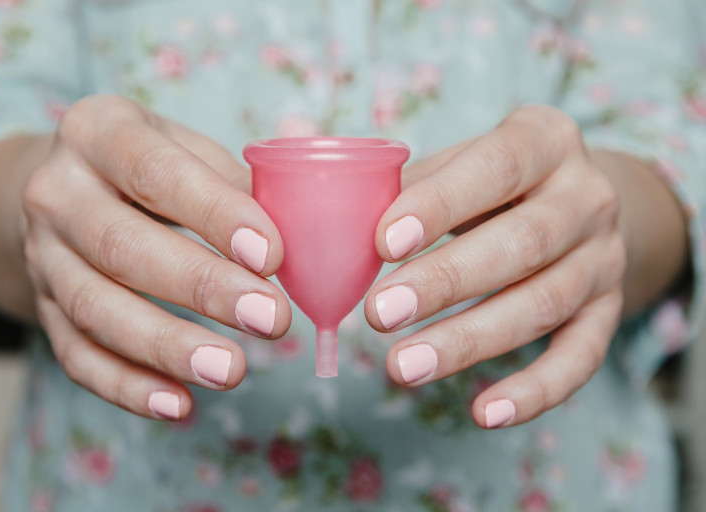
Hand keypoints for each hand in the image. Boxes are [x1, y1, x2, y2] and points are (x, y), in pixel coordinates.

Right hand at [22, 95, 290, 419]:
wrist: (64, 190)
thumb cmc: (148, 166)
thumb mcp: (186, 148)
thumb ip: (240, 181)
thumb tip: (306, 223)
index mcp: (98, 132)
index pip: (154, 170)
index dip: (214, 213)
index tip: (272, 255)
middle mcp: (56, 193)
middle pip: (121, 246)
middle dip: (201, 287)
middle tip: (271, 319)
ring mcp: (43, 257)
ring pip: (96, 310)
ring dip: (168, 346)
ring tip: (232, 371)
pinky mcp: (44, 309)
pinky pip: (78, 356)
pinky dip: (128, 386)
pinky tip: (180, 404)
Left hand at [365, 105, 626, 428]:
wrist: (577, 202)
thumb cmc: (491, 182)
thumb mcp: (459, 162)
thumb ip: (405, 184)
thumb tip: (332, 219)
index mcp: (545, 140)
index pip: (497, 166)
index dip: (441, 204)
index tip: (384, 244)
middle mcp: (587, 197)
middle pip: (523, 243)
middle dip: (445, 282)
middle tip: (379, 314)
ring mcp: (604, 258)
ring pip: (542, 305)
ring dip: (469, 342)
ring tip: (401, 367)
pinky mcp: (608, 312)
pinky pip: (580, 359)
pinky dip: (534, 391)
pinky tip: (482, 413)